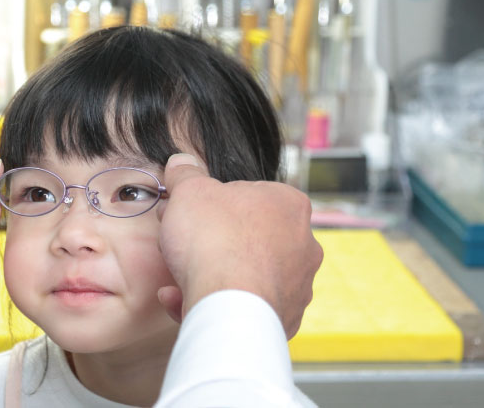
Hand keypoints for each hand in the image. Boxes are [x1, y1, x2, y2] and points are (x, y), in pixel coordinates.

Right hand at [154, 154, 322, 338]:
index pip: (249, 196)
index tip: (188, 212)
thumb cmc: (215, 241)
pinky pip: (245, 305)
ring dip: (214, 273)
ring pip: (247, 273)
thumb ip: (186, 175)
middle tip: (182, 243)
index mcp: (290, 205)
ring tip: (179, 276)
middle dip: (213, 241)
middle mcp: (304, 244)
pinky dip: (217, 301)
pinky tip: (184, 298)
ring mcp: (298, 285)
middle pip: (248, 236)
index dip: (211, 203)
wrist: (228, 304)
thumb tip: (181, 163)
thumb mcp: (189, 192)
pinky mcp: (284, 318)